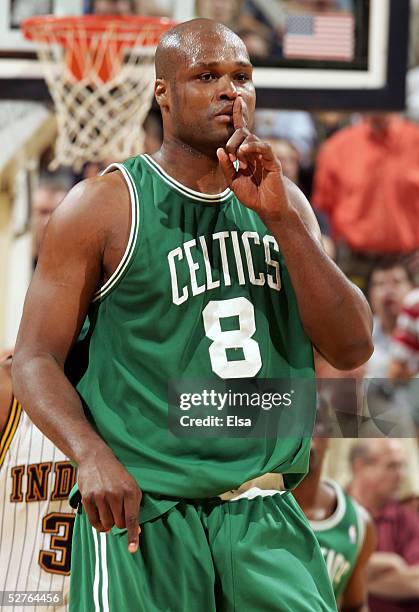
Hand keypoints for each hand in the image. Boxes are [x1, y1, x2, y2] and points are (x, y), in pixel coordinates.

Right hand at [77, 447, 141, 552]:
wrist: (97, 458)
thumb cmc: (117, 476)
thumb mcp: (132, 486)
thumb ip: (135, 507)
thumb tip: (137, 531)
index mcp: (130, 491)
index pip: (132, 519)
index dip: (132, 536)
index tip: (132, 550)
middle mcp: (115, 494)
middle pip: (119, 524)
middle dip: (119, 523)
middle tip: (117, 511)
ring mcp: (100, 496)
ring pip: (107, 524)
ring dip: (108, 523)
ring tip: (108, 511)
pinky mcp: (87, 498)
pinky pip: (94, 522)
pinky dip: (98, 524)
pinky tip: (100, 517)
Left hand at [217, 96, 290, 222]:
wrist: (268, 207)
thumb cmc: (253, 195)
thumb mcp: (234, 182)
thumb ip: (226, 167)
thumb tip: (219, 150)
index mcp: (246, 154)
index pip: (241, 131)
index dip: (239, 116)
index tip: (236, 100)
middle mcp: (255, 151)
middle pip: (243, 133)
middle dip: (233, 140)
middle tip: (231, 156)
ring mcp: (264, 155)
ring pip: (251, 138)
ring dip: (241, 145)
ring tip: (238, 158)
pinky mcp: (273, 161)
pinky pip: (264, 147)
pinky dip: (253, 147)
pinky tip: (244, 152)